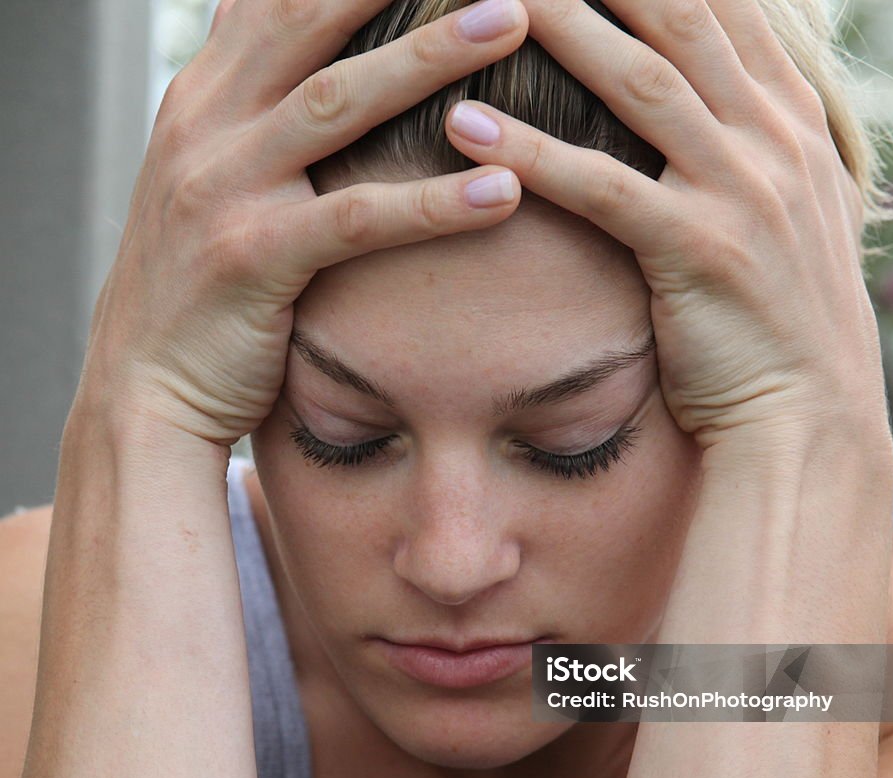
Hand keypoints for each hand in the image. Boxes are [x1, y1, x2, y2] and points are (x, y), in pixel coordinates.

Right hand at [80, 0, 527, 445]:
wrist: (143, 386)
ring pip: (336, 102)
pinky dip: (431, 204)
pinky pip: (355, 220)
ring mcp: (223, 188)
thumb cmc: (197, 289)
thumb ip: (243, 108)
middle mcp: (206, 126)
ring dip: (428, 58)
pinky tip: (501, 191)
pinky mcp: (251, 259)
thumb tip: (264, 30)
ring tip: (509, 23)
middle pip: (308, 20)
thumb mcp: (207, 179)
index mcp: (202, 98)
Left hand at [443, 0, 888, 449]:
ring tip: (486, 0)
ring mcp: (741, 192)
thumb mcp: (797, 220)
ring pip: (641, 83)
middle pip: (681, 20)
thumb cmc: (783, 323)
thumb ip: (764, 154)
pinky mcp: (697, 250)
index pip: (727, 10)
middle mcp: (773, 141)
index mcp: (793, 124)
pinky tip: (466, 128)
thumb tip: (731, 113)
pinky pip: (603, 187)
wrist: (808, 413)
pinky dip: (533, 153)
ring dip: (563, 27)